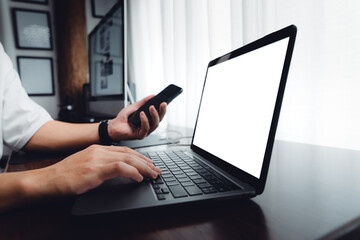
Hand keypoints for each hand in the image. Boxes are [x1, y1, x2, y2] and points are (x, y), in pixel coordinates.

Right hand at [27, 145, 161, 195]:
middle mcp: (99, 151)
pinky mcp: (94, 169)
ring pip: (128, 159)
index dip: (140, 157)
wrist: (48, 179)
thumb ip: (102, 164)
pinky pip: (119, 168)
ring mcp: (97, 159)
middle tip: (156, 170)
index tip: (149, 164)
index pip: (125, 150)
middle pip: (129, 154)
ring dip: (143, 168)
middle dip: (146, 162)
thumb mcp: (86, 165)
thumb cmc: (65, 175)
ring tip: (152, 174)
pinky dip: (132, 172)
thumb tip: (118, 170)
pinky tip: (138, 177)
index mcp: (98, 149)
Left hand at [107, 95, 166, 140]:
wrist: (114, 126)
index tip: (165, 102)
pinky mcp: (140, 135)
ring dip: (154, 115)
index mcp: (148, 120)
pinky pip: (145, 128)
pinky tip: (142, 114)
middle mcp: (148, 126)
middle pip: (159, 120)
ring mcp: (145, 131)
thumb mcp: (134, 107)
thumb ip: (143, 102)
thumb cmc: (123, 118)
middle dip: (162, 111)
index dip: (163, 109)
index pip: (159, 115)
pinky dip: (144, 120)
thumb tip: (153, 96)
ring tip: (151, 107)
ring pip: (155, 124)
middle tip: (162, 104)